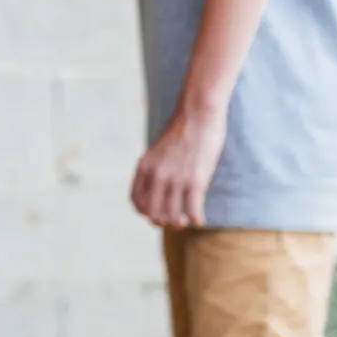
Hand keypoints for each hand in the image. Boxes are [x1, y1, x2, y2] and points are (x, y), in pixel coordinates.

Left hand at [130, 107, 226, 227]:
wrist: (198, 113)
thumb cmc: (182, 130)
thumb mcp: (158, 150)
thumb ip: (155, 169)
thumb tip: (159, 190)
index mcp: (144, 167)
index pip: (136, 202)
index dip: (145, 213)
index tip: (156, 214)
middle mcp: (156, 175)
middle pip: (153, 214)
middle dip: (163, 222)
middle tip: (174, 221)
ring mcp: (175, 179)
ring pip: (172, 217)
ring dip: (180, 224)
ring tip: (187, 221)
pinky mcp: (196, 181)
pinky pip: (192, 212)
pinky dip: (196, 219)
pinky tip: (200, 219)